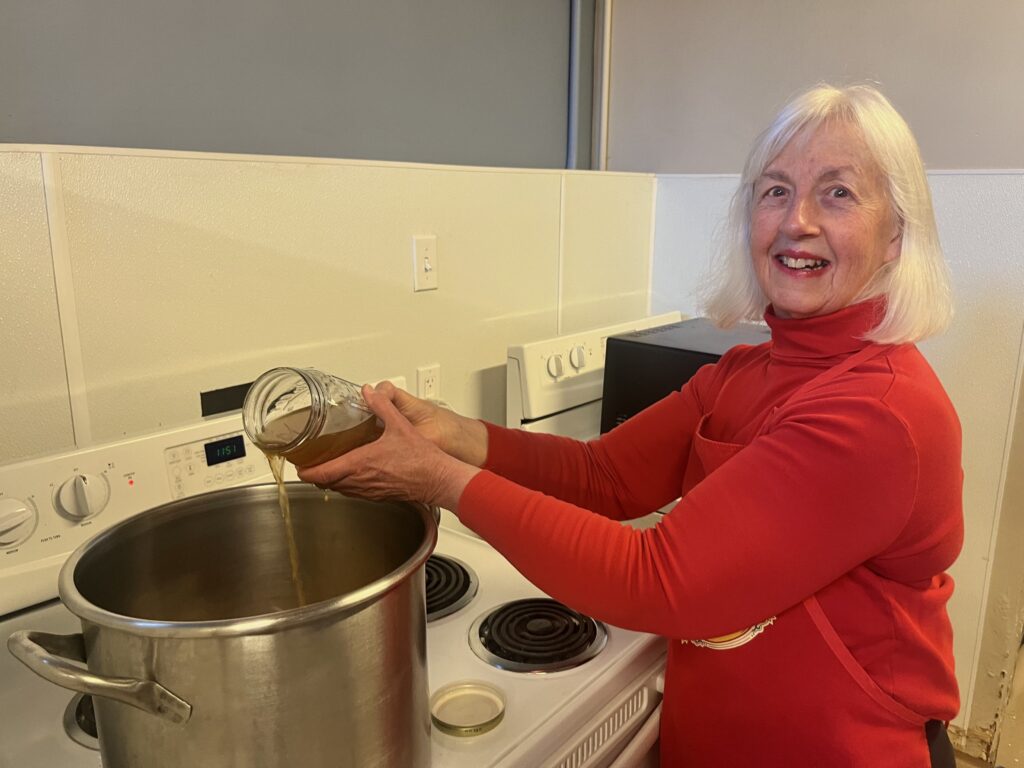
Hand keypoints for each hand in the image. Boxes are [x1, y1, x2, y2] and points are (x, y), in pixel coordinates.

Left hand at [296, 384, 478, 508]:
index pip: (322, 473)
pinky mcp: (379, 496)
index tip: (298, 465)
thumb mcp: (399, 425)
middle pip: (326, 484)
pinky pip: (355, 493)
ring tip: (327, 467)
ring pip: (340, 490)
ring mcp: (369, 491)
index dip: (305, 471)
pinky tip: (354, 473)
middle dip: (315, 475)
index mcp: (361, 464)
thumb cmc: (422, 459)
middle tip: (309, 463)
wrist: (438, 479)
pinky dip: (347, 485)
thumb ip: (381, 406)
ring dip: (331, 481)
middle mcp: (361, 481)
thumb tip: (369, 392)